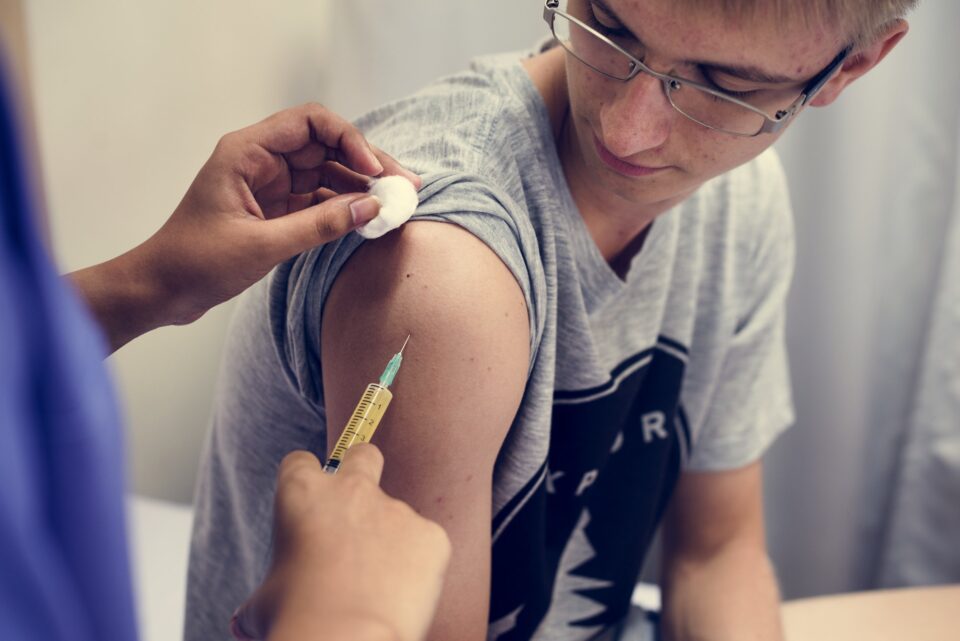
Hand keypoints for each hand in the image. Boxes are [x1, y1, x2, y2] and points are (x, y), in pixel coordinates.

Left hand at [70, 103, 419, 351]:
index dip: (349, 138)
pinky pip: (320, 198)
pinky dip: (346, 206)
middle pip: (327, 145)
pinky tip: (369, 217)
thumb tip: (371, 208)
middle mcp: (262, 160)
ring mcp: (271, 184)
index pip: (310, 122)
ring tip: (396, 203)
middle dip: (367, 162)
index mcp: (247, 152)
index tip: (375, 169)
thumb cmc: (196, 262)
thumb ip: (319, 225)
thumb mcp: (262, 246)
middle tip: (405, 185)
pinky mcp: (277, 208)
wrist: (162, 290)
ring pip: (328, 171)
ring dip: (362, 185)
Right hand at [231, 445, 450, 640]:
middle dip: (363, 471)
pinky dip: (418, 568)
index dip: (304, 483)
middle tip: (358, 513)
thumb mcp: (263, 603)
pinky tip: (401, 598)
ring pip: (397, 518)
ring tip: (375, 590)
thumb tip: (246, 620)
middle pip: (364, 455)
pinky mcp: (431, 535)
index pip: (300, 462)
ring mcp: (397, 510)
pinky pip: (425, 547)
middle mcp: (352, 490)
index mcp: (302, 494)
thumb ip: (267, 592)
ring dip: (389, 544)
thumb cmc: (297, 622)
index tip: (308, 509)